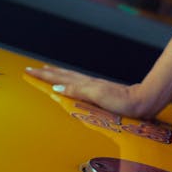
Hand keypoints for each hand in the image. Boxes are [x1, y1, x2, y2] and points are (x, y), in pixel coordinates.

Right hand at [24, 64, 147, 117]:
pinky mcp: (100, 93)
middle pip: (63, 75)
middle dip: (47, 73)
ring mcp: (94, 87)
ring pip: (70, 78)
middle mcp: (88, 84)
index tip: (29, 70)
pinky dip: (68, 82)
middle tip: (32, 68)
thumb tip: (58, 89)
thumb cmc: (122, 102)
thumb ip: (78, 91)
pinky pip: (78, 84)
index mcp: (85, 85)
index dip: (44, 75)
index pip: (60, 78)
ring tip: (47, 71)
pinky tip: (69, 85)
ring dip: (57, 75)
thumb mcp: (98, 96)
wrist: (142, 103)